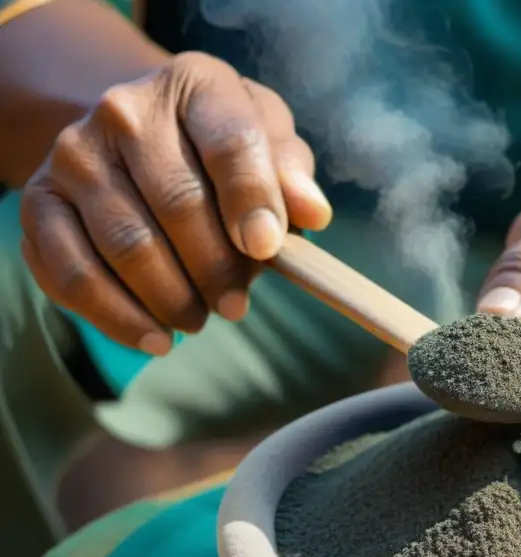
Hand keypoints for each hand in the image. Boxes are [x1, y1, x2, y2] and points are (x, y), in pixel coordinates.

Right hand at [20, 52, 331, 354]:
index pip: (230, 142)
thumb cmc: (219, 146)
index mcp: (196, 86)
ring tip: (199, 319)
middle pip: (178, 203)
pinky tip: (155, 338)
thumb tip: (312, 214)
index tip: (267, 249)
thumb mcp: (268, 140)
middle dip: (217, 268)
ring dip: (172, 298)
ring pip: (128, 245)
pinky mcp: (40, 202)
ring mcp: (75, 155)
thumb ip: (291, 173)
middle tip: (235, 306)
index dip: (253, 200)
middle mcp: (124, 111)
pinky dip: (117, 316)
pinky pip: (71, 272)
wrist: (138, 136)